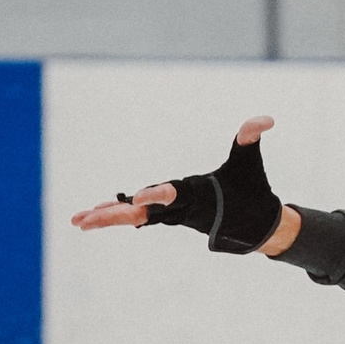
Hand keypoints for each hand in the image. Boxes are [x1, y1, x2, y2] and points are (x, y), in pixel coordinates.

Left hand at [68, 115, 290, 252]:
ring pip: (135, 218)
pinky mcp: (168, 217)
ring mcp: (172, 216)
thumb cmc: (252, 188)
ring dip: (106, 218)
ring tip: (78, 221)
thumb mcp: (250, 160)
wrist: (256, 224)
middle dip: (114, 215)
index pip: (173, 194)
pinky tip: (92, 216)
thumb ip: (251, 136)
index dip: (157, 195)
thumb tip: (266, 119)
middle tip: (86, 219)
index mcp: (197, 196)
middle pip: (142, 213)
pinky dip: (116, 215)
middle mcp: (180, 210)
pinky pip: (137, 218)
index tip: (141, 197)